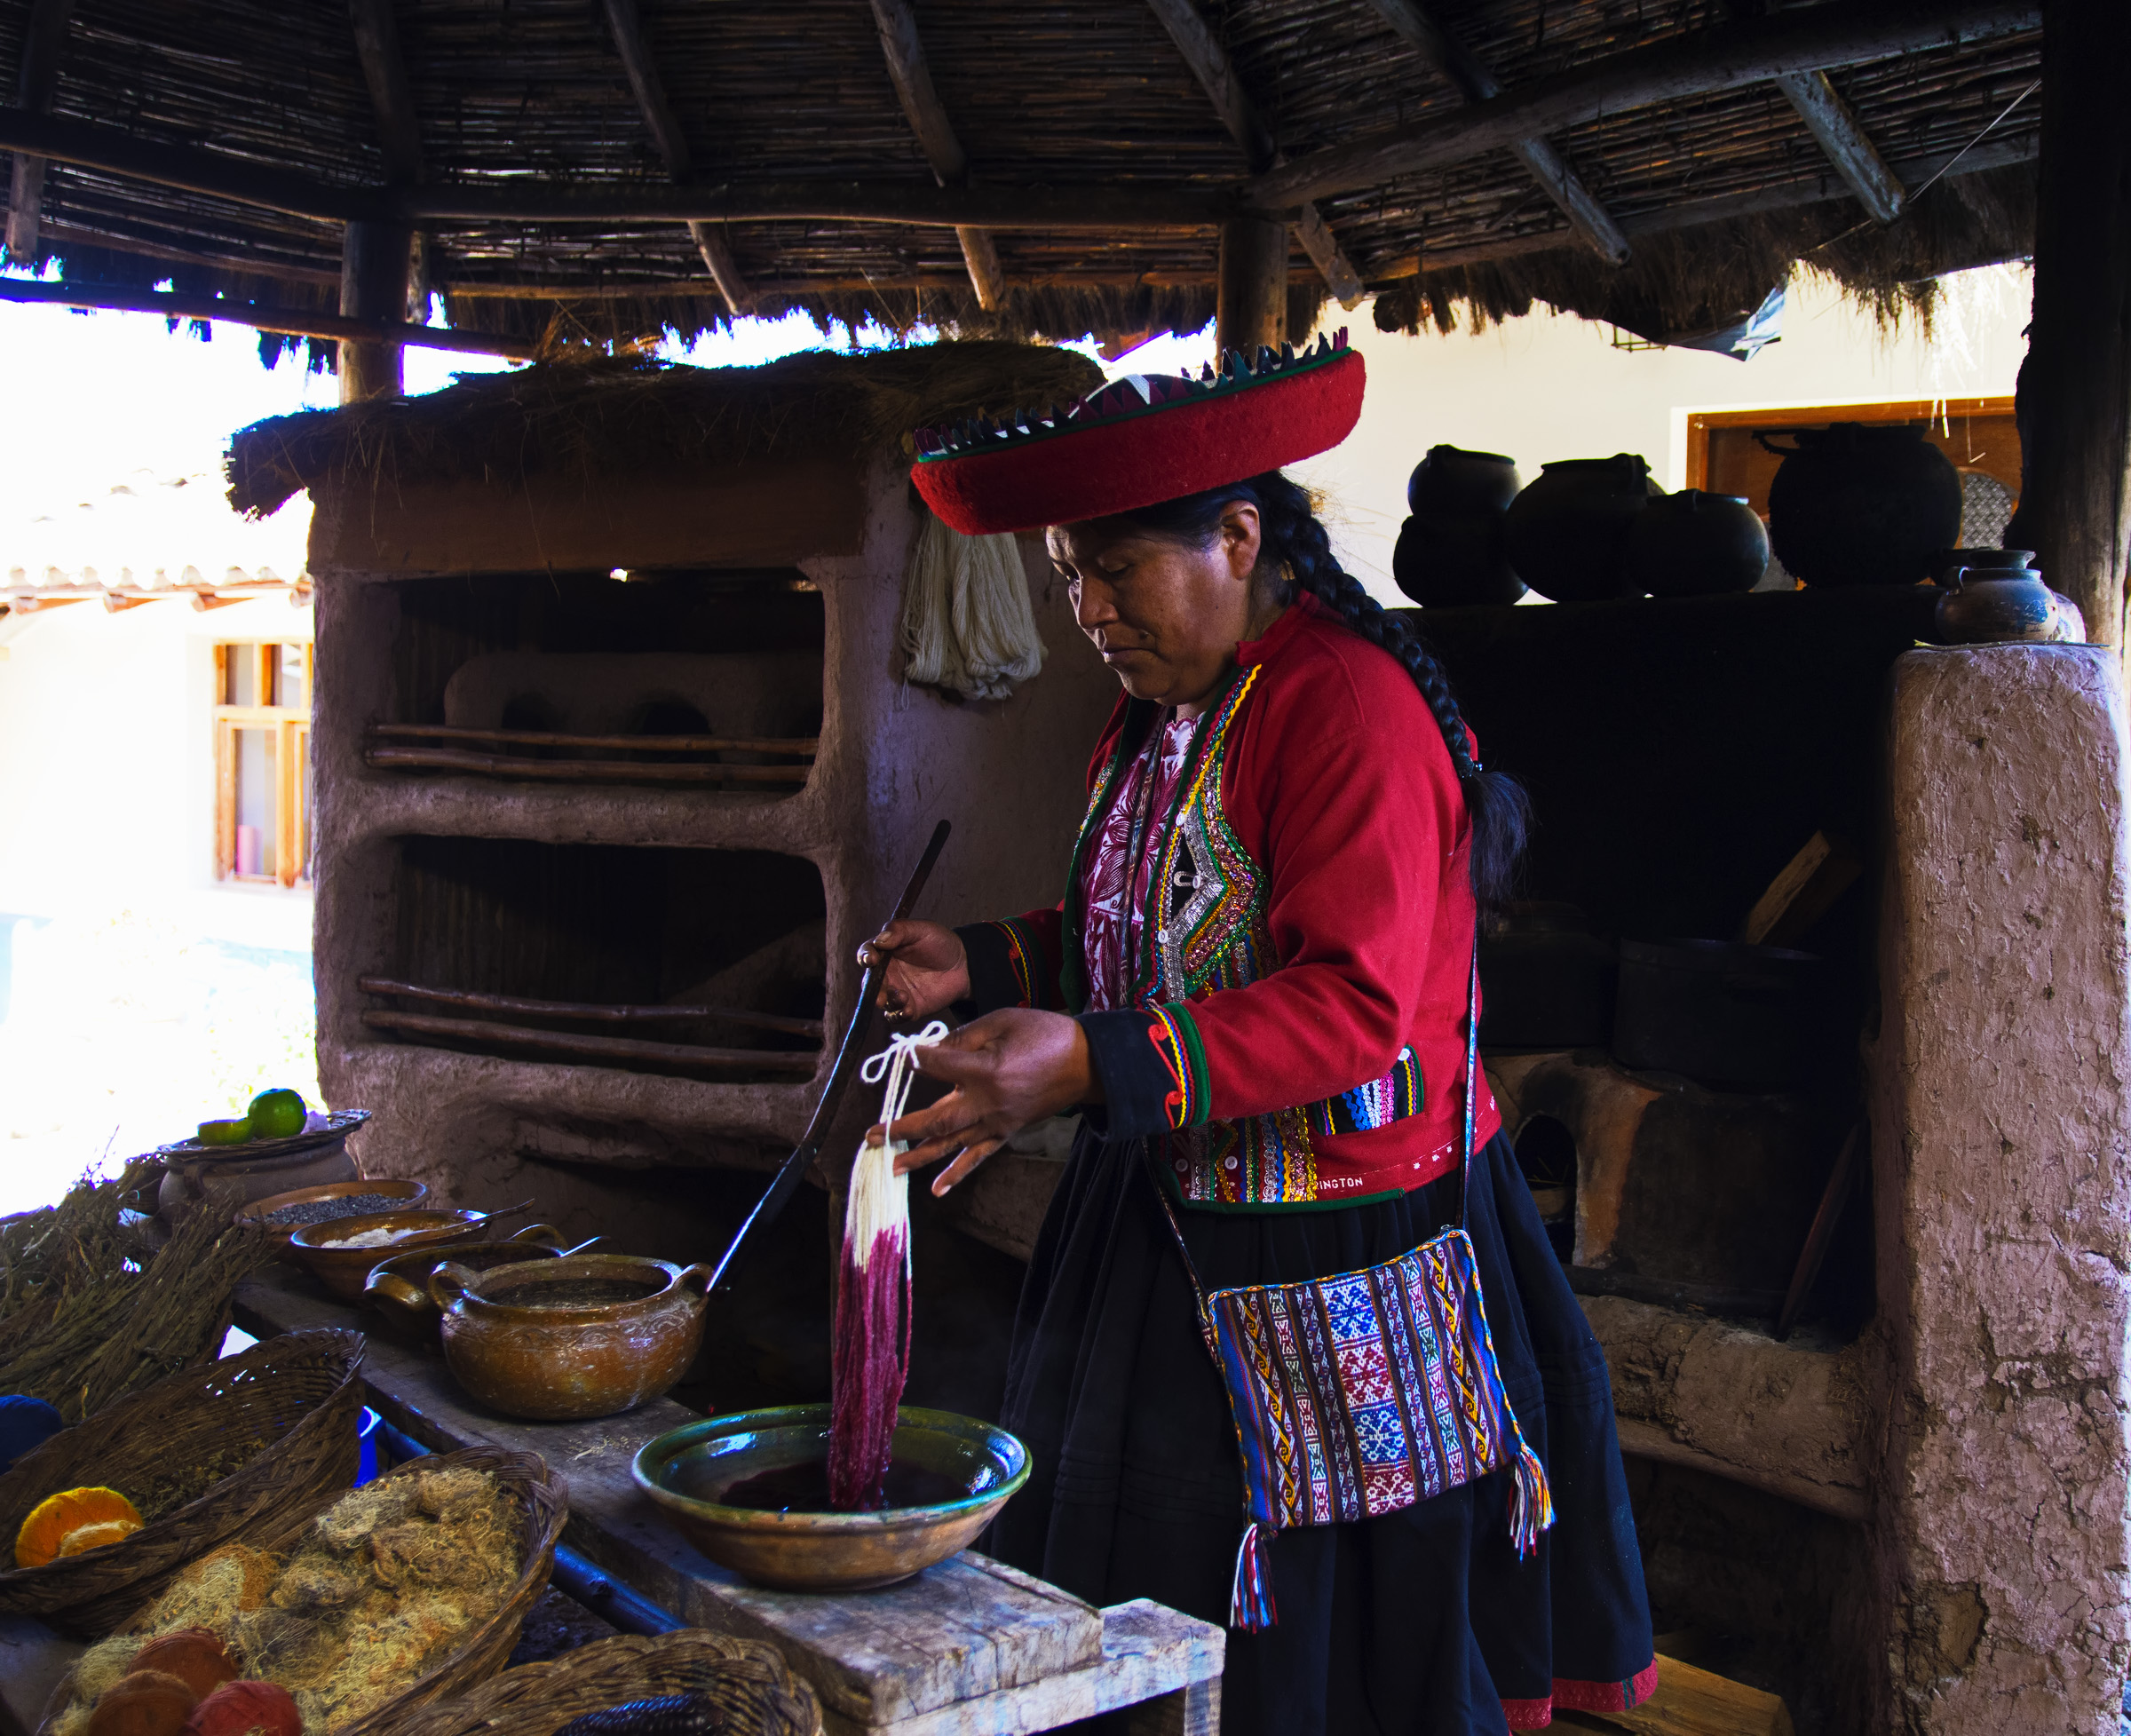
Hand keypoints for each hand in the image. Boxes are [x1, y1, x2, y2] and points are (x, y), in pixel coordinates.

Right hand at [859, 920, 969, 1020]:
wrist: (964, 964)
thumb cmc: (940, 942)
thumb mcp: (921, 929)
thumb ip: (899, 930)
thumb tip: (879, 940)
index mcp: (886, 952)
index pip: (867, 954)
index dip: (866, 957)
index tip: (871, 960)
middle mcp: (887, 974)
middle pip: (870, 983)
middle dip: (871, 988)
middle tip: (879, 992)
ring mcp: (897, 992)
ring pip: (882, 1001)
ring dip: (888, 1001)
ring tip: (903, 997)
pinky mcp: (910, 1007)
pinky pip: (897, 1016)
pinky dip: (898, 1015)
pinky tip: (908, 1010)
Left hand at [875, 1009, 1097, 1195]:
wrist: (1086, 1062)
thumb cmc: (1044, 1034)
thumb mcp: (1002, 1021)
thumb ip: (962, 1037)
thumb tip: (928, 1052)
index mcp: (986, 1070)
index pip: (937, 1067)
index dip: (916, 1059)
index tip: (902, 1054)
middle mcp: (988, 1102)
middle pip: (936, 1119)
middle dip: (901, 1127)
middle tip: (872, 1134)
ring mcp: (998, 1122)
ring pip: (952, 1143)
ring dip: (920, 1155)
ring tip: (891, 1165)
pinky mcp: (1007, 1132)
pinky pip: (978, 1156)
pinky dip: (957, 1174)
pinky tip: (936, 1190)